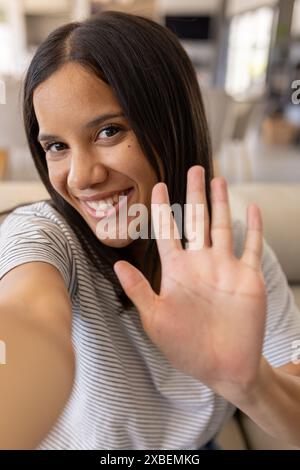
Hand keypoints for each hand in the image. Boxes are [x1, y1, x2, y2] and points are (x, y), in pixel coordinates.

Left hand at [114, 166, 266, 402]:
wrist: (223, 368)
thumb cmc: (186, 347)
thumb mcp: (156, 319)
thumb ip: (140, 290)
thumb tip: (118, 265)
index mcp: (176, 271)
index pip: (166, 232)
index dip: (161, 209)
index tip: (156, 185)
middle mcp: (200, 264)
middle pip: (195, 220)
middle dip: (194, 194)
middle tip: (193, 169)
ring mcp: (225, 268)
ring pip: (222, 226)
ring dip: (221, 203)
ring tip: (218, 179)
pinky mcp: (247, 278)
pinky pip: (251, 247)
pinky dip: (253, 228)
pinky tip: (252, 209)